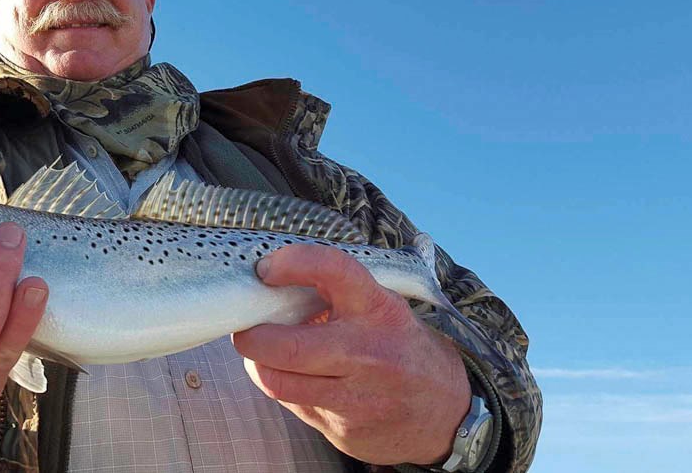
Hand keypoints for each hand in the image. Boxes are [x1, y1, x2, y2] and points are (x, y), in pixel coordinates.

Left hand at [232, 243, 469, 466]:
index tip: (266, 268)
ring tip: (263, 353)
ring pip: (279, 382)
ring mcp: (356, 396)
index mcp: (378, 310)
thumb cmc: (401, 349)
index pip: (332, 270)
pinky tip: (295, 378)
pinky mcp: (344, 430)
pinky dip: (283, 387)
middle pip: (287, 346)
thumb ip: (336, 297)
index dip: (291, 262)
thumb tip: (272, 286)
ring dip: (259, 365)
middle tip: (246, 328)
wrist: (445, 412)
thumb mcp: (382, 309)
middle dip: (251, 336)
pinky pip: (293, 404)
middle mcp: (367, 353)